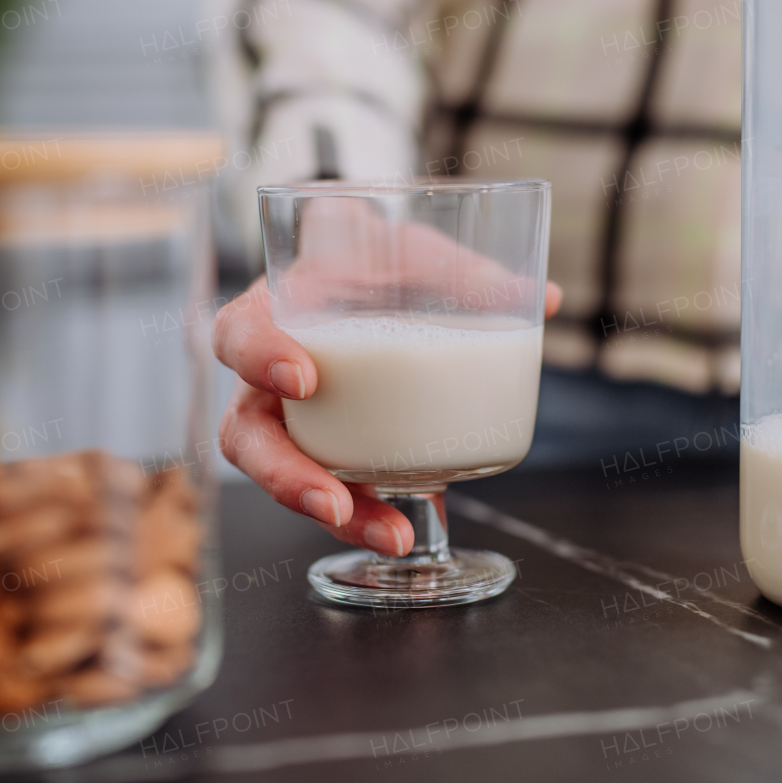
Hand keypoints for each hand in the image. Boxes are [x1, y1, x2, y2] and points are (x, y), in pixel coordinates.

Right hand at [213, 275, 561, 556]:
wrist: (370, 277)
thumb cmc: (376, 258)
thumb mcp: (413, 249)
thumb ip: (465, 271)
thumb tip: (544, 298)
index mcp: (272, 311)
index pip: (237, 335)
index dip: (259, 357)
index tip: (305, 378)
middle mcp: (266, 378)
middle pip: (246, 436)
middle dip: (284, 476)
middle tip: (333, 500)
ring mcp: (293, 422)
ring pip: (286, 478)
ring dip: (336, 512)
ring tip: (393, 534)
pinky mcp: (327, 452)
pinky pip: (335, 490)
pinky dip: (372, 513)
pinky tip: (412, 526)